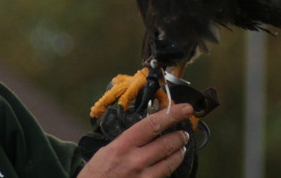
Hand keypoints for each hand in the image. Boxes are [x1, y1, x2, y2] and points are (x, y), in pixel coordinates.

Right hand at [78, 104, 193, 177]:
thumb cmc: (95, 174)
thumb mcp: (107, 151)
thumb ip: (127, 141)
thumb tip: (146, 130)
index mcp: (123, 145)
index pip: (153, 124)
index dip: (172, 114)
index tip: (185, 108)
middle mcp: (135, 161)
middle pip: (167, 143)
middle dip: (180, 136)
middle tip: (184, 133)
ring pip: (170, 162)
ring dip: (179, 152)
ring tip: (181, 147)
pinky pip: (164, 176)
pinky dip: (170, 168)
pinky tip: (170, 164)